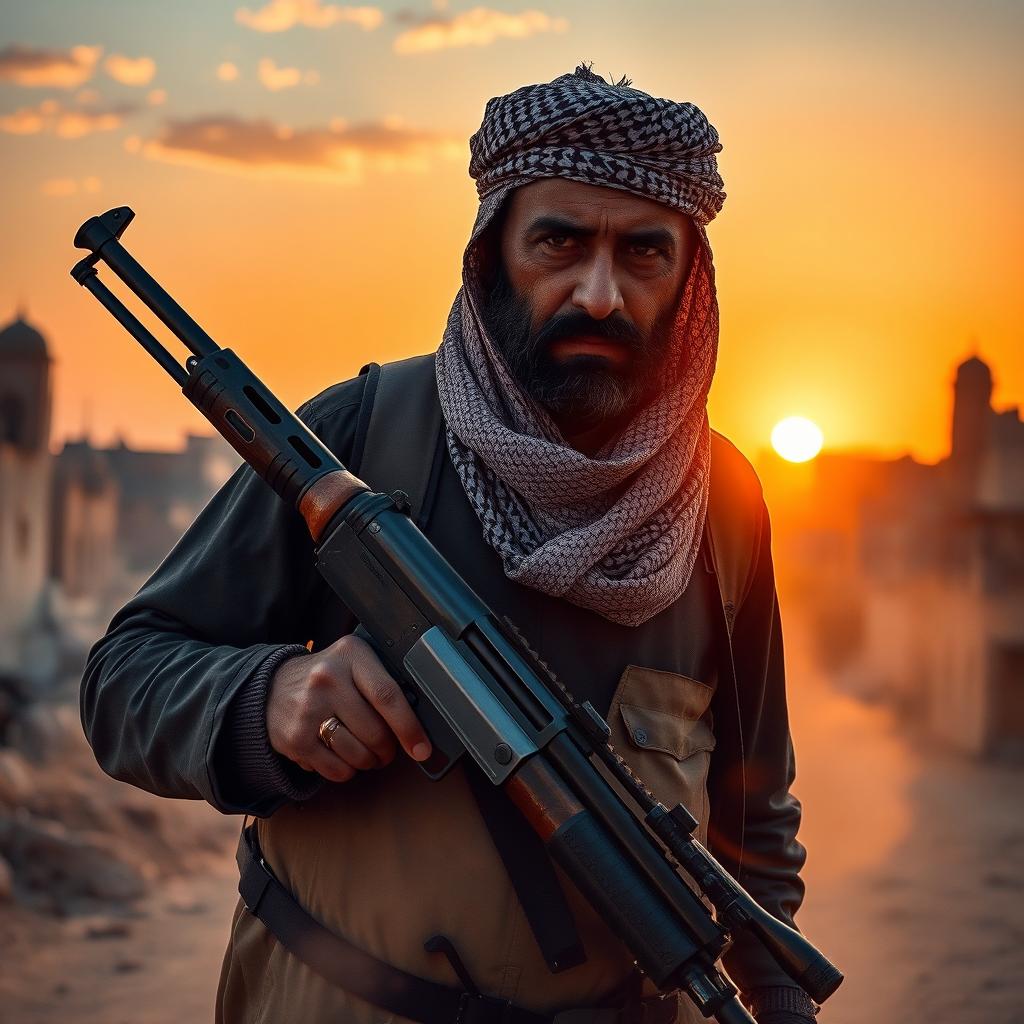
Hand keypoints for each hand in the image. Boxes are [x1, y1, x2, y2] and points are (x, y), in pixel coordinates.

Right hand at [266, 634, 431, 782]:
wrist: (271, 686)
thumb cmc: (327, 677)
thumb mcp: (354, 662)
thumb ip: (382, 681)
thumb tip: (420, 721)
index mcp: (351, 654)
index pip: (388, 696)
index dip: (409, 728)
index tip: (422, 748)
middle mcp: (327, 678)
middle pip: (375, 731)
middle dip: (388, 749)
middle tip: (387, 749)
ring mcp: (308, 709)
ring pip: (358, 754)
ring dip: (368, 762)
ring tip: (365, 753)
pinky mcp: (295, 738)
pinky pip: (336, 770)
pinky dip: (346, 771)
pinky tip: (342, 756)